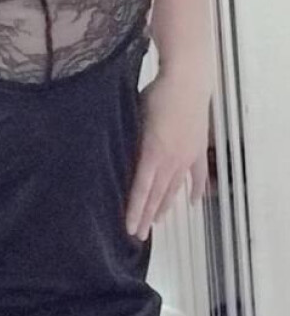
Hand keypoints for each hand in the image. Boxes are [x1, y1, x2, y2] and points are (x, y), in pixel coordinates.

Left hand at [126, 71, 209, 240]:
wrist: (187, 80)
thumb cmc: (157, 93)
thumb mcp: (135, 117)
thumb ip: (129, 140)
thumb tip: (117, 155)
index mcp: (153, 153)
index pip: (141, 190)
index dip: (134, 211)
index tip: (130, 229)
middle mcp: (171, 161)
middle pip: (157, 195)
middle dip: (147, 216)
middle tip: (139, 235)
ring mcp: (187, 156)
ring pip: (175, 189)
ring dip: (166, 206)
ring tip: (158, 222)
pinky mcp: (197, 149)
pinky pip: (197, 175)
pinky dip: (195, 189)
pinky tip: (193, 202)